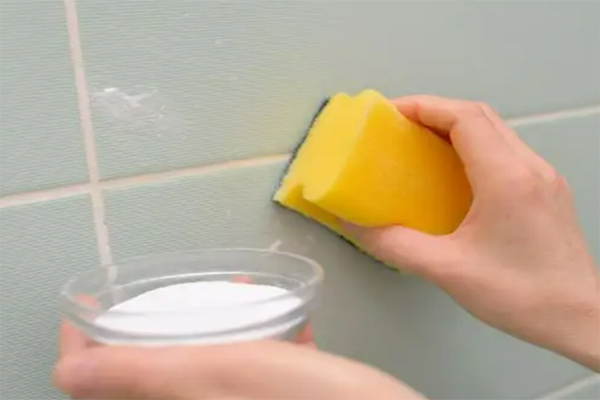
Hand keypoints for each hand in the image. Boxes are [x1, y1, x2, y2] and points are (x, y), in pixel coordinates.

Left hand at [54, 323, 423, 399]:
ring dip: (218, 329)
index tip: (87, 308)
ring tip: (245, 296)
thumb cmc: (301, 398)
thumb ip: (141, 374)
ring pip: (205, 367)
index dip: (84, 346)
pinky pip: (247, 372)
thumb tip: (68, 372)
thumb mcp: (216, 373)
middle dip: (165, 325)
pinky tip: (289, 329)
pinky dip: (258, 346)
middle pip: (152, 375)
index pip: (98, 387)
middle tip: (174, 294)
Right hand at [345, 95, 599, 370]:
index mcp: (507, 178)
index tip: (392, 112)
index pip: (465, 117)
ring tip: (422, 143)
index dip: (425, 106)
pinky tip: (455, 174)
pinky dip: (475, 147)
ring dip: (457, 127)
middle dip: (436, 111)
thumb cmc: (525, 296)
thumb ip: (396, 246)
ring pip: (496, 131)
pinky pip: (507, 152)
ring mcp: (544, 178)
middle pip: (481, 115)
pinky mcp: (547, 192)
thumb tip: (358, 227)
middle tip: (401, 125)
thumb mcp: (449, 271)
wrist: (583, 319)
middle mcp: (530, 168)